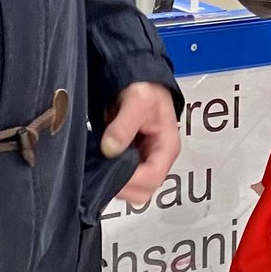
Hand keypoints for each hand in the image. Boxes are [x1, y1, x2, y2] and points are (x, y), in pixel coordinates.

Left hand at [103, 82, 181, 205]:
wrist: (140, 81)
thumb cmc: (147, 88)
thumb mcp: (138, 100)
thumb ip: (124, 125)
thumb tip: (110, 148)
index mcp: (167, 146)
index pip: (153, 176)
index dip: (132, 179)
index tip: (112, 172)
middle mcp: (158, 158)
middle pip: (145, 190)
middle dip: (125, 187)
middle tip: (104, 173)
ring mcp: (145, 161)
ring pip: (134, 190)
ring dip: (118, 184)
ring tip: (102, 167)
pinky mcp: (133, 160)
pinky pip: (124, 179)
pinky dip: (112, 177)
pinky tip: (103, 165)